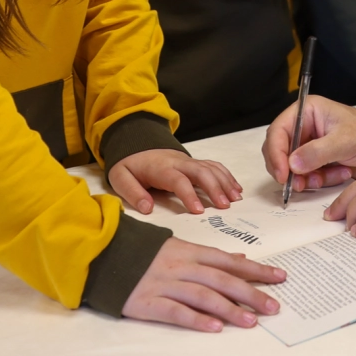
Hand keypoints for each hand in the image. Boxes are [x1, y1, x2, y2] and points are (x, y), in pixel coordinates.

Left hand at [109, 149, 241, 215]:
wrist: (135, 144)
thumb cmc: (129, 165)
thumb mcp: (120, 178)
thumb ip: (132, 193)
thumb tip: (147, 209)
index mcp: (160, 168)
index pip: (178, 180)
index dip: (189, 195)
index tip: (199, 211)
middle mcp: (178, 162)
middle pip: (201, 171)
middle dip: (215, 187)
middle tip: (225, 206)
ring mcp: (188, 160)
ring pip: (211, 167)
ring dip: (225, 182)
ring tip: (235, 200)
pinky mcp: (194, 162)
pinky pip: (214, 165)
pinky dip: (226, 176)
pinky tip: (235, 188)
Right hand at [121, 237, 282, 331]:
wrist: (104, 254)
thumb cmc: (145, 253)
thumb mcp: (180, 248)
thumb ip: (210, 256)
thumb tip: (240, 259)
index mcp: (191, 251)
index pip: (230, 261)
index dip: (256, 269)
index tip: (280, 276)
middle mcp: (182, 266)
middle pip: (222, 279)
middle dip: (251, 293)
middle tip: (273, 306)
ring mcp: (165, 284)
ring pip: (203, 296)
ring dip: (229, 309)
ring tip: (251, 321)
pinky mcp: (148, 302)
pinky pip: (175, 311)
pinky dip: (196, 319)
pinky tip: (214, 328)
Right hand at [262, 95, 355, 194]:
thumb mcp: (345, 141)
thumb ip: (318, 152)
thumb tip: (292, 163)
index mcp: (307, 112)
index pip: (278, 131)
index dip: (276, 153)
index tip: (282, 173)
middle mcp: (304, 127)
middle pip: (279, 151)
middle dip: (289, 170)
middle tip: (300, 184)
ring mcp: (309, 146)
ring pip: (291, 167)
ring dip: (307, 178)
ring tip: (327, 177)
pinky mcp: (316, 161)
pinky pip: (306, 176)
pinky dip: (320, 180)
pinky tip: (340, 173)